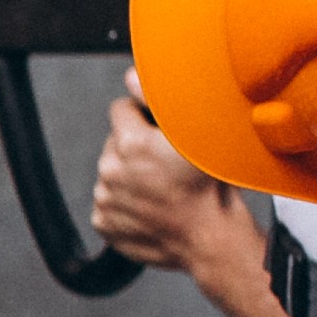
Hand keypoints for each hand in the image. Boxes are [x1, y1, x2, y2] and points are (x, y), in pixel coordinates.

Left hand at [90, 74, 258, 278]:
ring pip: (112, 174)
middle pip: (115, 143)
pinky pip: (110, 204)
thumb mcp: (198, 133)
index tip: (158, 131)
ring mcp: (105, 200)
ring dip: (130, 176)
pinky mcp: (104, 224)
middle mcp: (111, 171)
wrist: (212, 239)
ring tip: (162, 187)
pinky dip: (126, 204)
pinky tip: (152, 206)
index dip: (141, 116)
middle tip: (165, 163)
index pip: (120, 109)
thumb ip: (159, 100)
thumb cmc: (212, 188)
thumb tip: (131, 77)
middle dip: (135, 148)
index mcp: (131, 144)